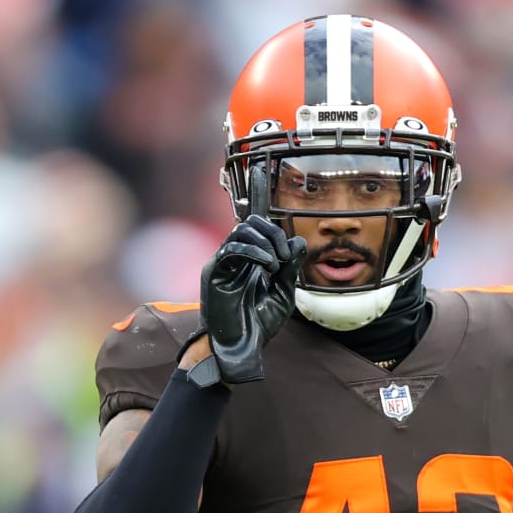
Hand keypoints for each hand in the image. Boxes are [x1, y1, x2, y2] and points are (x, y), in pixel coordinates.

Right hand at [198, 165, 304, 383]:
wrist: (240, 348)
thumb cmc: (258, 324)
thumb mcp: (283, 293)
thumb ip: (290, 268)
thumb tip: (298, 240)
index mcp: (250, 257)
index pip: (253, 218)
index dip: (256, 191)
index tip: (260, 165)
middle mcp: (233, 255)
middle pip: (252, 222)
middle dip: (274, 233)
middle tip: (286, 258)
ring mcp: (223, 262)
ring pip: (243, 230)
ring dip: (267, 243)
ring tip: (276, 264)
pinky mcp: (215, 272)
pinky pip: (234, 248)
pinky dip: (254, 253)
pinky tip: (266, 266)